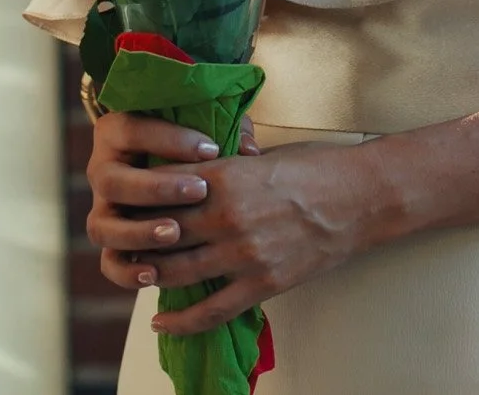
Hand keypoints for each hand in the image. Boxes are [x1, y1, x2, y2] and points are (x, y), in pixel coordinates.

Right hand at [86, 111, 222, 290]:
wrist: (159, 171)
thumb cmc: (186, 143)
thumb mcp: (198, 130)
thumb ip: (220, 130)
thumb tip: (250, 149)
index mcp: (116, 132)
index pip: (134, 129)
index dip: (171, 140)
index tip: (212, 149)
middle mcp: (101, 170)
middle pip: (114, 181)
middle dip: (157, 188)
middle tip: (200, 191)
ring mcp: (102, 210)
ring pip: (103, 226)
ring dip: (139, 232)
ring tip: (175, 233)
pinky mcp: (112, 245)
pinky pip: (109, 263)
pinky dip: (126, 272)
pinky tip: (153, 274)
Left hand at [111, 137, 378, 337]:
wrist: (359, 197)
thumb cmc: (313, 168)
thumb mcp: (260, 155)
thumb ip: (222, 166)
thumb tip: (193, 169)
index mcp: (223, 177)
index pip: (161, 192)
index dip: (136, 202)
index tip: (122, 207)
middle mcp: (226, 217)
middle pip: (159, 234)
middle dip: (134, 241)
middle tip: (119, 245)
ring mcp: (243, 254)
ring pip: (176, 273)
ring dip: (150, 277)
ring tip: (136, 277)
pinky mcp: (262, 283)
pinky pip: (211, 311)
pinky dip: (181, 321)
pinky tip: (161, 323)